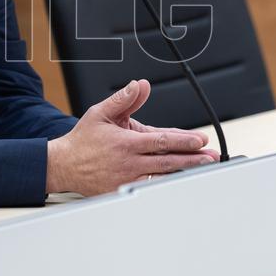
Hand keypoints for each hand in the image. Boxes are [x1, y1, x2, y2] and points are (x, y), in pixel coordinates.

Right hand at [46, 79, 217, 195]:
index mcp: (125, 142)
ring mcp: (127, 179)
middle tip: (211, 157)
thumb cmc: (83, 140)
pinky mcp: (123, 190)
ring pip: (162, 176)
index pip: (161, 141)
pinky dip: (166, 185)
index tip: (200, 140)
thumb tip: (141, 85)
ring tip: (203, 169)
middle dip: (192, 159)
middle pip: (167, 161)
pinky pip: (149, 188)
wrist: (64, 165)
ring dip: (183, 172)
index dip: (183, 140)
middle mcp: (129, 162)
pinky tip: (179, 182)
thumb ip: (124, 98)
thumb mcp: (101, 112)